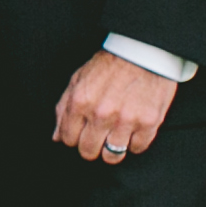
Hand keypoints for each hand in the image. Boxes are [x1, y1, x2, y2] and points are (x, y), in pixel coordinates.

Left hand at [54, 49, 177, 163]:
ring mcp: (125, 120)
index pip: (68, 139)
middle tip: (98, 137)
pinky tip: (132, 130)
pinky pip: (137, 148)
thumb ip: (64, 108)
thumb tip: (57, 136)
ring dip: (112, 149)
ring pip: (112, 156)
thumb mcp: (78, 79)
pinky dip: (135, 143)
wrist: (143, 51)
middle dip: (91, 147)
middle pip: (88, 151)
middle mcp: (101, 113)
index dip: (74, 138)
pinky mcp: (148, 122)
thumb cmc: (111, 63)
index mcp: (80, 102)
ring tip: (115, 136)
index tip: (82, 134)